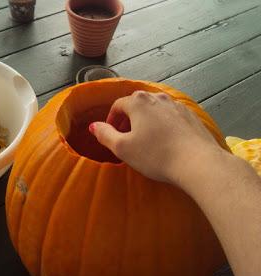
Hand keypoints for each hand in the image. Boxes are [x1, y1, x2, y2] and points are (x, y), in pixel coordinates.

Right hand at [89, 91, 222, 182]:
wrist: (198, 162)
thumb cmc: (155, 155)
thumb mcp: (122, 148)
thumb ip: (105, 135)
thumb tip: (93, 126)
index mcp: (138, 102)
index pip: (118, 105)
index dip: (111, 119)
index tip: (111, 134)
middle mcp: (157, 97)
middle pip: (137, 104)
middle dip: (128, 118)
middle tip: (126, 137)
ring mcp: (177, 105)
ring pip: (155, 109)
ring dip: (146, 121)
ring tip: (145, 139)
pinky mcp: (191, 116)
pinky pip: (170, 116)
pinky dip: (163, 124)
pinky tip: (165, 141)